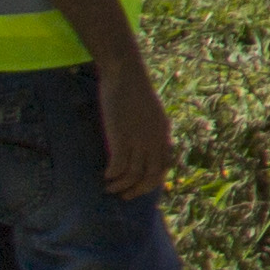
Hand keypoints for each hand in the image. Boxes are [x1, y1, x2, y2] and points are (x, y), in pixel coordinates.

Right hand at [96, 59, 174, 200]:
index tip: (140, 187)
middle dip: (138, 190)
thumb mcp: (151, 113)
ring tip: (109, 188)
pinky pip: (118, 167)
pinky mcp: (121, 138)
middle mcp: (155, 140)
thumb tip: (143, 147)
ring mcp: (139, 140)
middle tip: (124, 196)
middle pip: (152, 176)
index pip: (165, 166)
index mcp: (163, 134)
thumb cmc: (134, 91)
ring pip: (133, 175)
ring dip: (120, 187)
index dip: (153, 181)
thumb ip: (151, 130)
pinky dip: (112, 176)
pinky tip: (104, 176)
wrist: (126, 74)